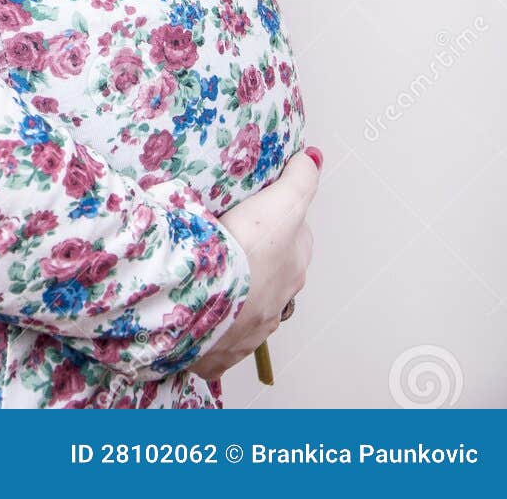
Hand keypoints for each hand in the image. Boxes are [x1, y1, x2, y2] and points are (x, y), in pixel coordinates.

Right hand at [189, 149, 319, 381]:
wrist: (204, 300)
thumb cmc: (244, 253)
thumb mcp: (282, 203)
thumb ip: (300, 178)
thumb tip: (313, 159)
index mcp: (294, 267)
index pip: (295, 234)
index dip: (278, 215)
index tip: (256, 205)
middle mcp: (279, 301)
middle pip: (273, 268)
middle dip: (258, 254)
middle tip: (229, 232)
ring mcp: (250, 328)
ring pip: (246, 302)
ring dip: (235, 289)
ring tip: (209, 268)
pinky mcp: (221, 350)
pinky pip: (218, 333)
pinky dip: (211, 322)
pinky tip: (196, 307)